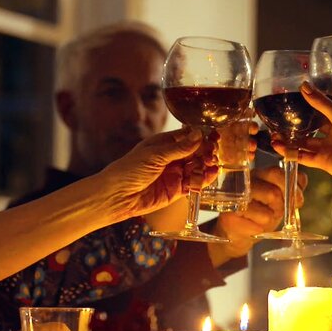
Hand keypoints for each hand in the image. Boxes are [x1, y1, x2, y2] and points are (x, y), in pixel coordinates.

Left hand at [99, 128, 216, 220]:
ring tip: (213, 163)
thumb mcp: (155, 155)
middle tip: (213, 152)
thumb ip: (179, 148)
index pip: (188, 137)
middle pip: (195, 152)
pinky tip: (212, 174)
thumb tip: (198, 134)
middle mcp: (171, 158)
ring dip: (207, 165)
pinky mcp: (177, 190)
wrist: (117, 196)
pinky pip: (194, 183)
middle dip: (206, 151)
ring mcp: (175, 174)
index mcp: (164, 144)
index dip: (201, 136)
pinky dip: (204, 179)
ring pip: (197, 167)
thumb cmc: (129, 170)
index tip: (214, 136)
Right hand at [208, 166, 306, 265]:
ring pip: (267, 213)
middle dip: (281, 207)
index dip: (291, 187)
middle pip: (273, 193)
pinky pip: (256, 226)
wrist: (237, 233)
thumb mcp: (279, 199)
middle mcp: (243, 182)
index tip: (297, 200)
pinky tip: (252, 227)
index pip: (277, 172)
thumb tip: (301, 183)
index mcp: (258, 174)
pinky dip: (260, 230)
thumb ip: (291, 188)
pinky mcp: (229, 217)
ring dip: (270, 219)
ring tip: (262, 219)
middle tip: (277, 212)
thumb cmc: (260, 213)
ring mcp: (234, 199)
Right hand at [274, 81, 331, 188]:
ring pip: (303, 142)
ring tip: (273, 135)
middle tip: (276, 120)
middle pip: (309, 125)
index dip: (307, 101)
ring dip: (289, 140)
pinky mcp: (323, 161)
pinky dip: (292, 153)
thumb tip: (304, 85)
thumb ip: (321, 102)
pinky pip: (304, 157)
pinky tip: (280, 149)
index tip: (290, 97)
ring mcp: (327, 146)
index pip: (321, 106)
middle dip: (293, 124)